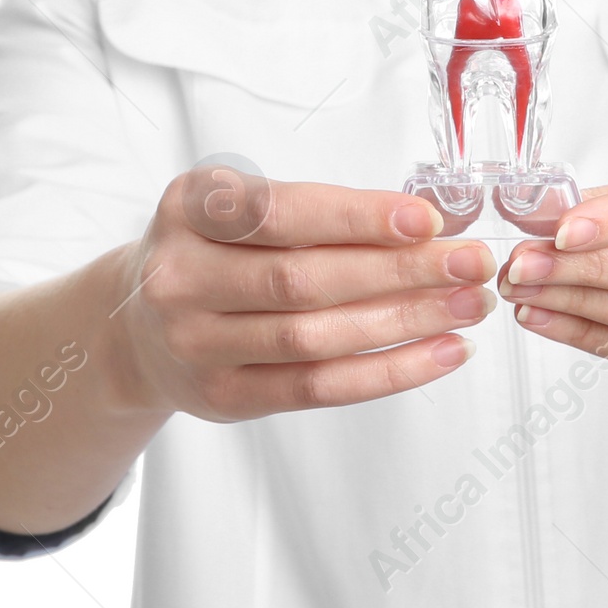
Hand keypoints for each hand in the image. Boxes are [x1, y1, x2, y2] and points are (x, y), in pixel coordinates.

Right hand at [110, 166, 495, 420]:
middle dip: (399, 271)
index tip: (425, 219)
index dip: (357, 218)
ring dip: (404, 322)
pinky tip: (439, 353)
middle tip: (469, 263)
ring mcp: (198, 345)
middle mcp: (181, 278)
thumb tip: (423, 226)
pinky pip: (318, 387)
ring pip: (315, 337)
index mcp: (188, 210)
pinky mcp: (225, 398)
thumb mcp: (240, 209)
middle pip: (304, 280)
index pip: (281, 213)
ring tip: (466, 305)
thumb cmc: (214, 252)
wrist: (138, 326)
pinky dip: (387, 372)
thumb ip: (315, 212)